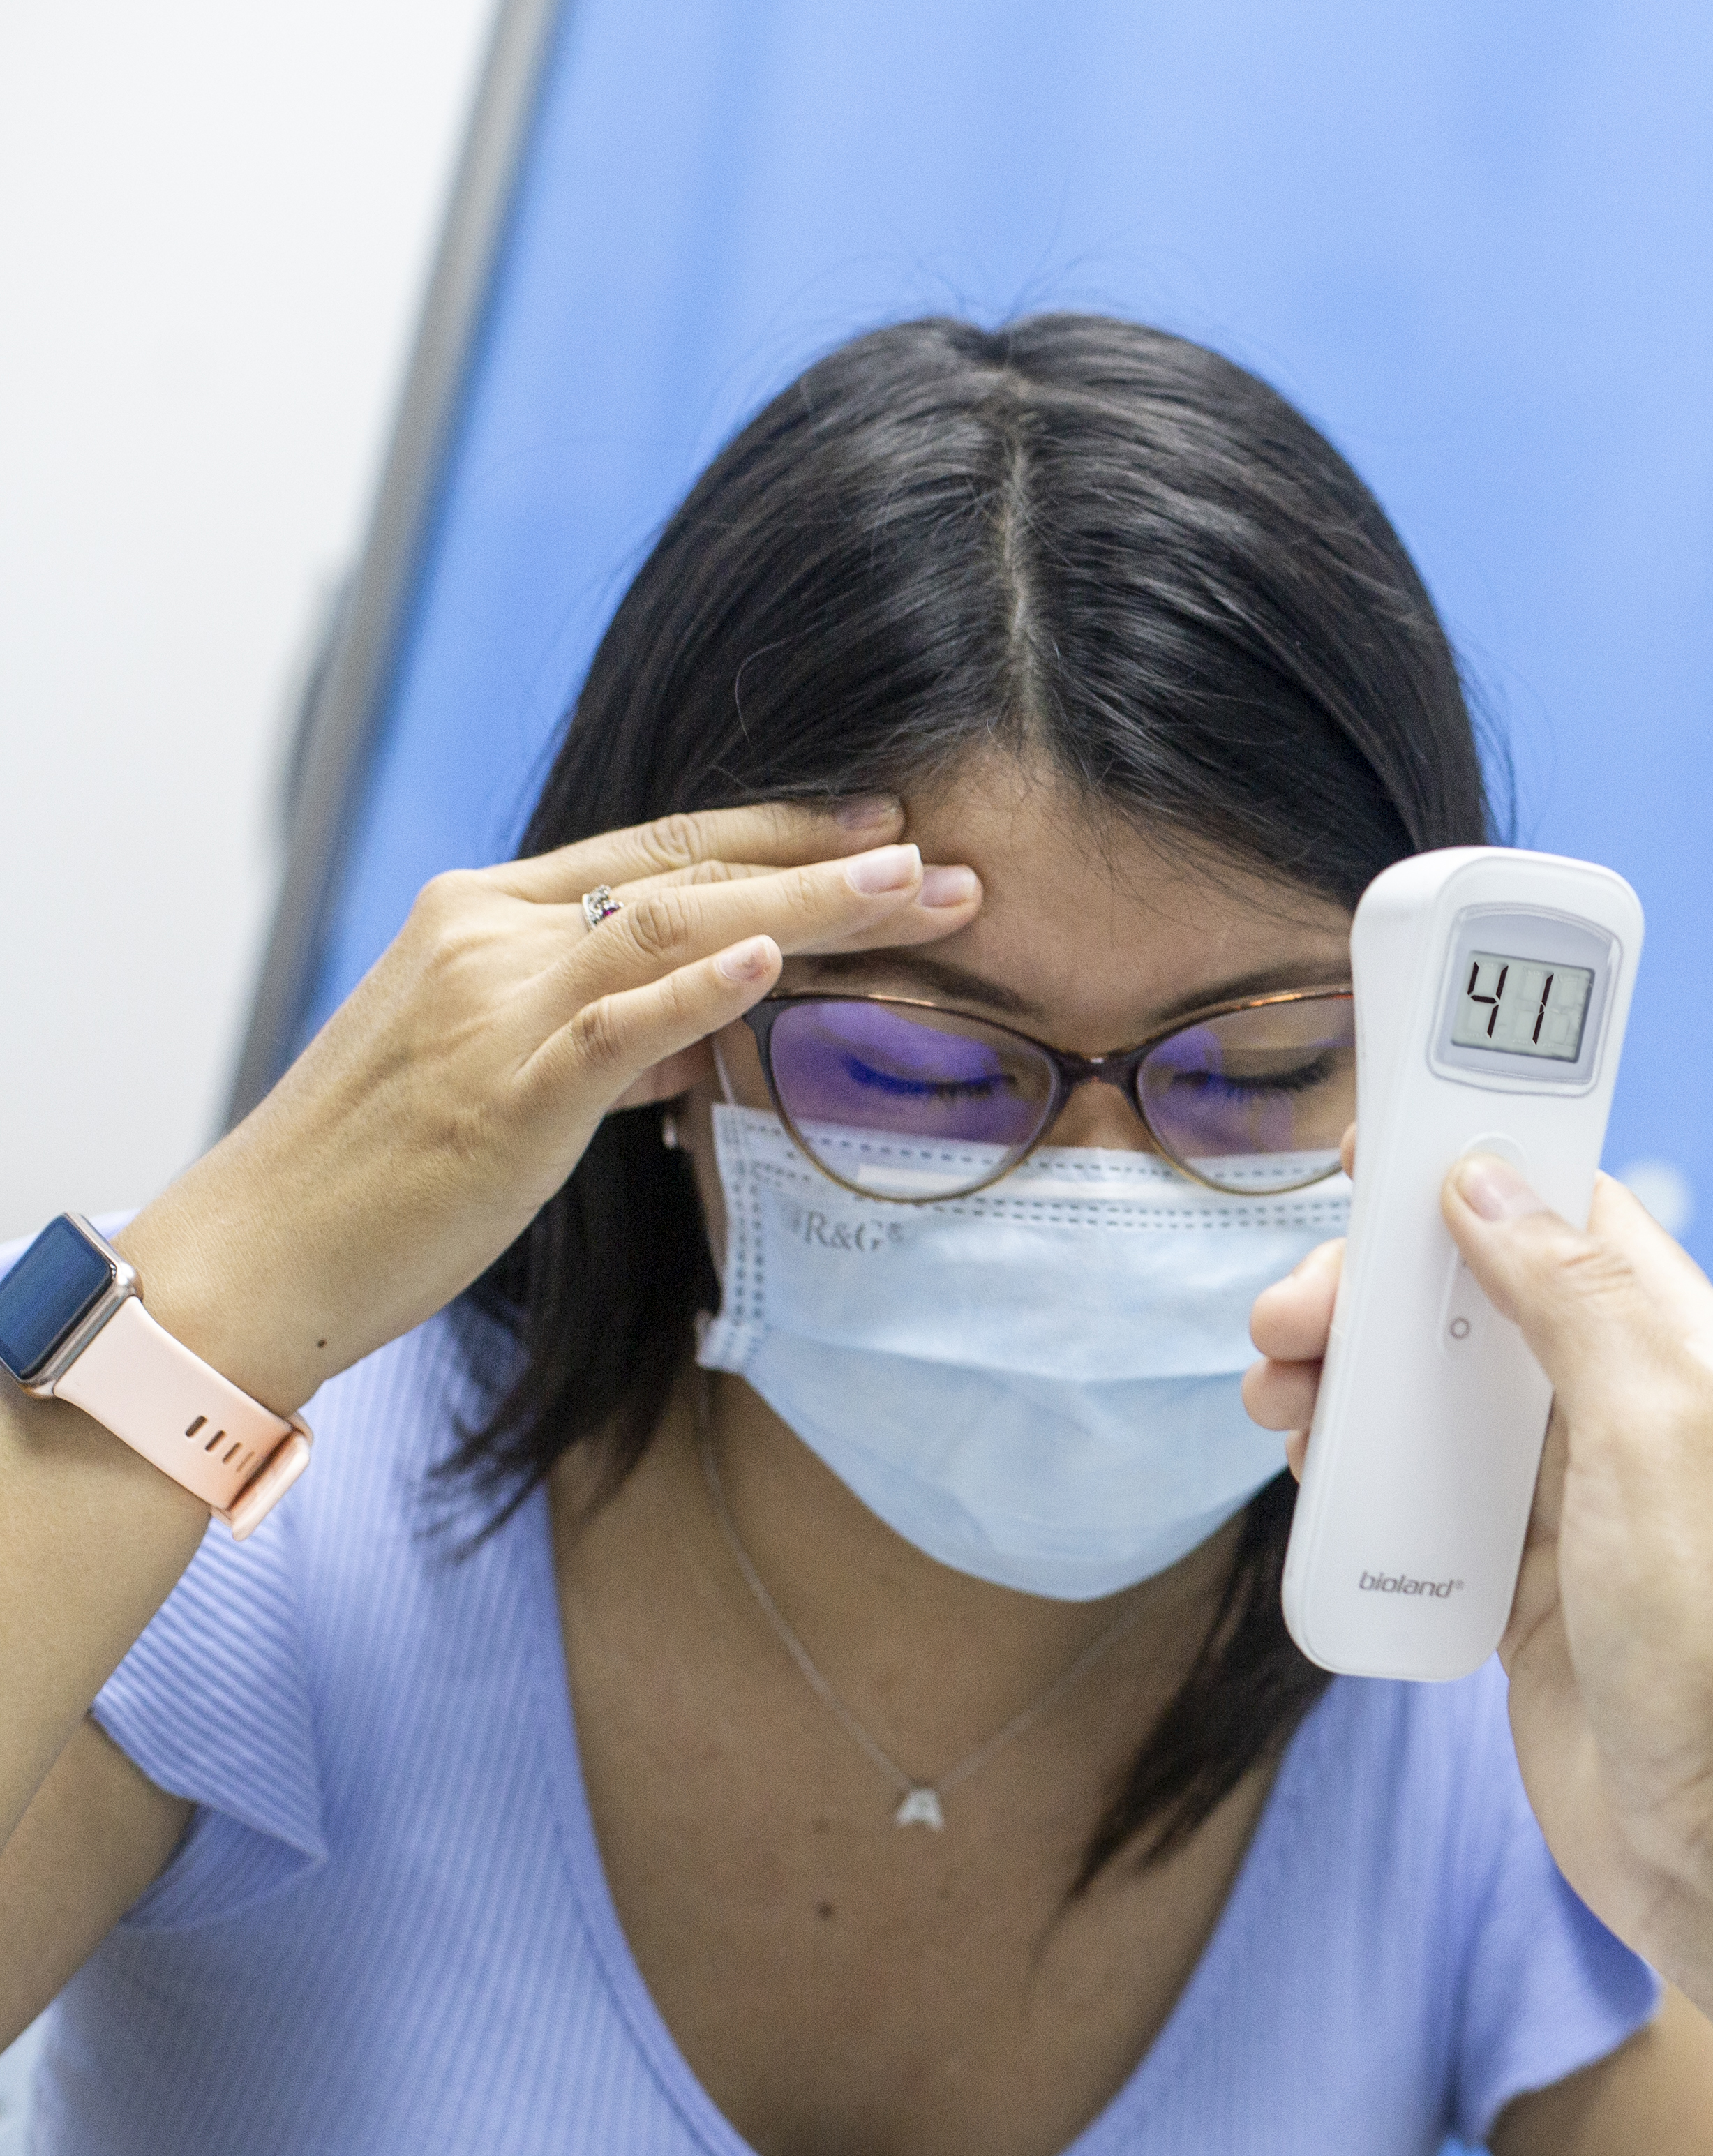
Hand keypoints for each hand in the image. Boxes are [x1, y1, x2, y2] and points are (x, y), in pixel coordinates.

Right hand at [114, 799, 974, 1410]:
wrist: (257, 1254)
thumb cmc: (383, 1176)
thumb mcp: (508, 1076)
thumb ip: (613, 1037)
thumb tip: (717, 1026)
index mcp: (481, 916)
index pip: (653, 852)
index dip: (774, 833)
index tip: (879, 828)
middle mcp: (485, 935)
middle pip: (681, 872)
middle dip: (821, 859)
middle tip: (939, 857)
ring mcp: (491, 1006)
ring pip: (670, 925)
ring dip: (804, 902)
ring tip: (909, 890)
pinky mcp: (501, 1090)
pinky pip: (615, 1025)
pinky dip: (699, 988)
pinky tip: (774, 961)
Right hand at [1245, 1158, 1712, 1946]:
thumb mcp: (1655, 1428)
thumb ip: (1573, 1295)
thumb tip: (1486, 1182)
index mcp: (1681, 1350)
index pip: (1568, 1216)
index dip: (1467, 1176)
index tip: (1361, 1161)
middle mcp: (1628, 1413)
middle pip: (1474, 1306)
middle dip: (1371, 1296)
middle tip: (1283, 1325)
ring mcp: (1572, 1503)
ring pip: (1435, 1404)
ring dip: (1349, 1386)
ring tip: (1276, 1402)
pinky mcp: (1521, 1587)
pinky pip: (1422, 1504)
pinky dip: (1361, 1483)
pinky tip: (1315, 1485)